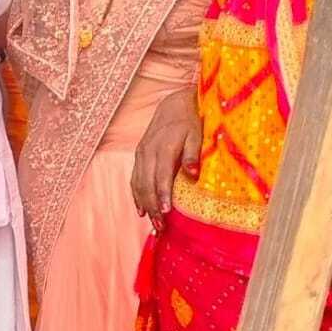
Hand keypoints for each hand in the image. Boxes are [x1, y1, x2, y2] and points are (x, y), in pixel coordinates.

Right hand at [131, 88, 200, 229]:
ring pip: (138, 182)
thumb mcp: (197, 133)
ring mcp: (142, 152)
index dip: (162, 195)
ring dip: (144, 204)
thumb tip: (193, 174)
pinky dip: (136, 194)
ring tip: (153, 223)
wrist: (174, 103)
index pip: (161, 175)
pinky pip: (134, 177)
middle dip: (152, 206)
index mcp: (164, 146)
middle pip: (147, 183)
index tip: (165, 213)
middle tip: (161, 227)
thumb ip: (193, 154)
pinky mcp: (139, 154)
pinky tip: (141, 209)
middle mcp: (149, 151)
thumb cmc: (190, 120)